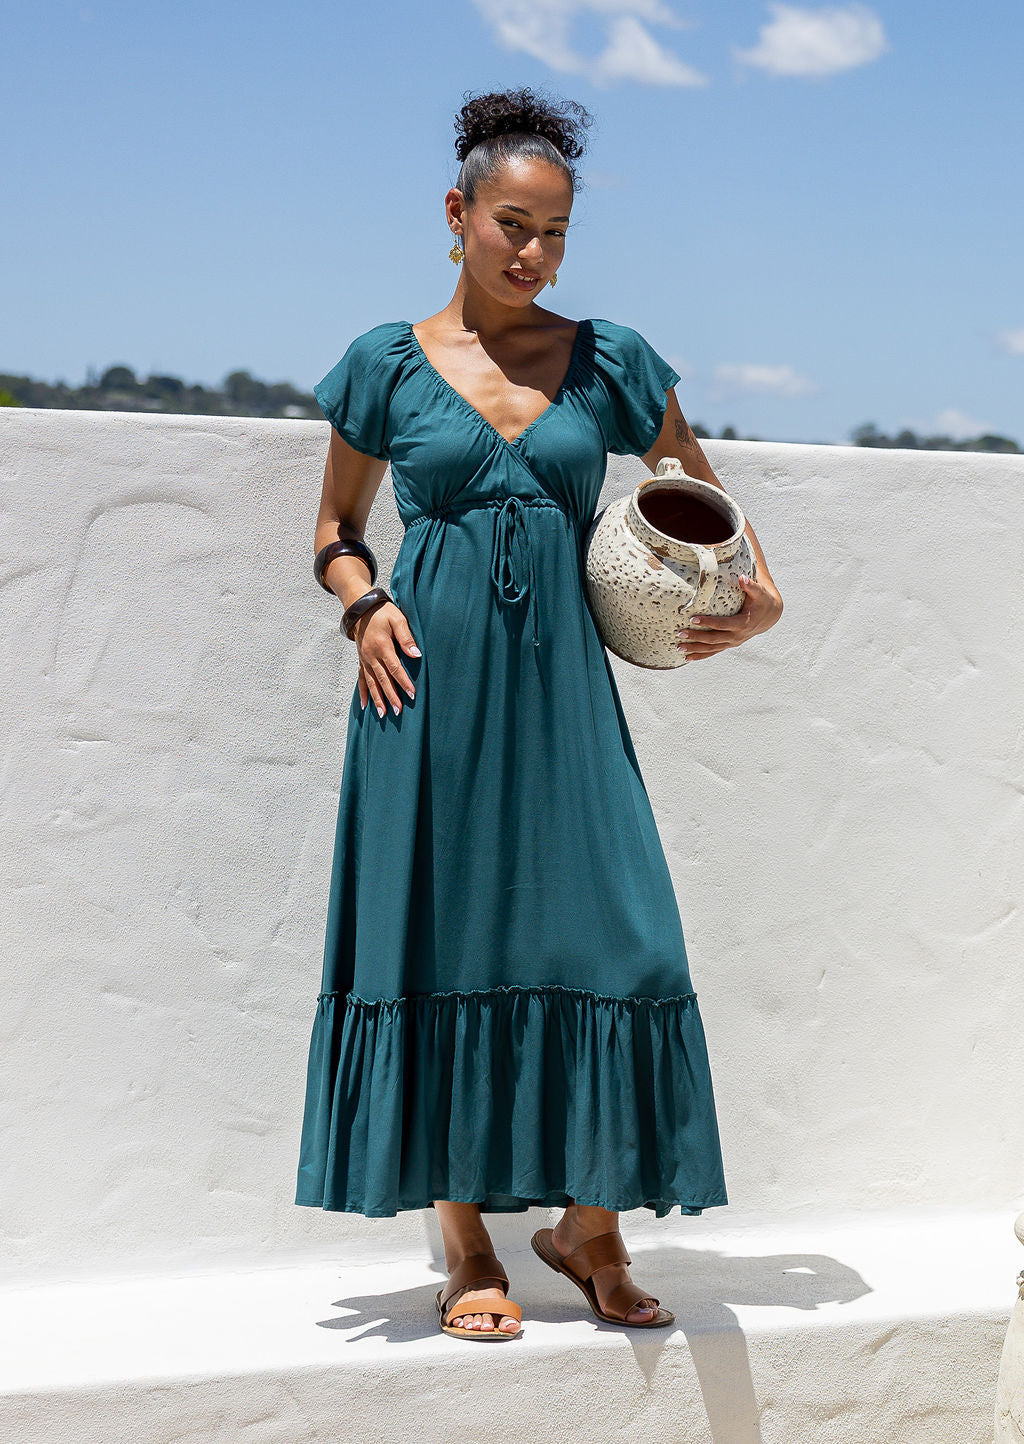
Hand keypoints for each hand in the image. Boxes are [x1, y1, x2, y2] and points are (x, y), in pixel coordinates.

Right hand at [354, 602, 420, 716]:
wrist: (360, 607)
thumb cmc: (382, 612)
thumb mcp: (397, 619)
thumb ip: (406, 637)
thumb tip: (416, 654)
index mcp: (382, 646)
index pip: (394, 668)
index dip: (403, 681)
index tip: (412, 694)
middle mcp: (371, 655)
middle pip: (383, 679)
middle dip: (391, 696)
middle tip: (398, 711)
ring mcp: (364, 659)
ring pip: (372, 683)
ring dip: (378, 699)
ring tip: (383, 714)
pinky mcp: (361, 660)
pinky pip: (361, 679)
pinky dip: (363, 692)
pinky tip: (365, 705)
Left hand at [675, 574, 781, 661]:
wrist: (768, 615)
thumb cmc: (761, 600)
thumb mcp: (759, 592)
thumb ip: (750, 585)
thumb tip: (742, 578)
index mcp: (743, 624)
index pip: (722, 625)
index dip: (708, 623)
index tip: (693, 619)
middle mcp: (737, 636)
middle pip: (714, 639)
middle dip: (696, 637)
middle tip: (680, 633)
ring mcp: (733, 642)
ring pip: (712, 648)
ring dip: (695, 649)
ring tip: (679, 648)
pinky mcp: (729, 644)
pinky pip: (714, 651)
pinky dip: (701, 655)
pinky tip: (688, 658)